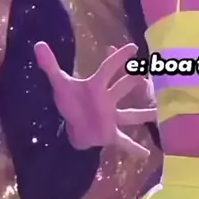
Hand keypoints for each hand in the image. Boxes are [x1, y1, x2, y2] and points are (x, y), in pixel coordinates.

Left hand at [34, 42, 157, 156]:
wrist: (72, 127)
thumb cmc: (71, 103)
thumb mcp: (60, 84)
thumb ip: (50, 65)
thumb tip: (38, 44)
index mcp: (96, 86)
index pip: (108, 68)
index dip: (119, 57)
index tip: (133, 47)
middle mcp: (108, 99)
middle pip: (123, 87)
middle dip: (134, 80)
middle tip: (148, 72)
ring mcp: (111, 116)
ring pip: (131, 114)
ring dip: (144, 114)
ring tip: (159, 113)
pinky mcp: (110, 133)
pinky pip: (124, 141)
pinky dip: (134, 148)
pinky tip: (146, 153)